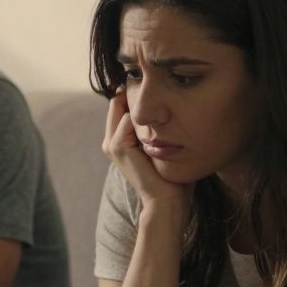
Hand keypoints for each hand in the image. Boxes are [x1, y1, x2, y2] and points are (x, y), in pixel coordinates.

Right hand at [102, 88, 191, 210]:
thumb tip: (175, 104)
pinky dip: (144, 116)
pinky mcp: (117, 147)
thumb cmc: (172, 176)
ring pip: (120, 104)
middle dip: (137, 91)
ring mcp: (111, 143)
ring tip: (163, 100)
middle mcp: (111, 139)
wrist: (167, 201)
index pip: (123, 102)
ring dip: (141, 101)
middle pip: (119, 99)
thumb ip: (162, 126)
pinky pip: (127, 118)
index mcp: (120, 138)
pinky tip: (164, 119)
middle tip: (160, 85)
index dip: (139, 92)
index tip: (160, 84)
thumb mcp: (166, 145)